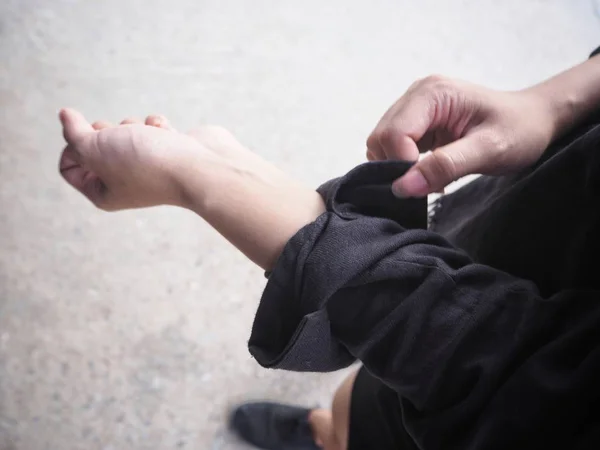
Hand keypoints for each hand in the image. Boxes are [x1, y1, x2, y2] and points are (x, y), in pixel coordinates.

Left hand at [58, 109, 207, 209]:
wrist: (200, 167)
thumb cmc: (147, 163)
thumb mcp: (95, 148)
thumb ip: (74, 133)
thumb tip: (65, 116)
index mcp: (104, 193)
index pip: (69, 167)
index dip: (70, 147)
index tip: (84, 138)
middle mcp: (125, 183)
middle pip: (97, 147)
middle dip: (103, 132)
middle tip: (115, 134)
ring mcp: (150, 167)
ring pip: (125, 133)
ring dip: (131, 125)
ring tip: (145, 133)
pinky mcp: (170, 151)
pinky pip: (152, 129)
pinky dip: (157, 126)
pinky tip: (167, 132)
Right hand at [366, 76, 555, 196]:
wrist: (533, 120)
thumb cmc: (519, 130)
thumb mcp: (490, 150)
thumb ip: (445, 166)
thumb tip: (403, 187)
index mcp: (433, 93)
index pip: (393, 133)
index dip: (401, 164)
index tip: (424, 186)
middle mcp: (417, 94)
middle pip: (381, 138)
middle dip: (397, 167)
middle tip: (429, 183)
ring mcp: (414, 106)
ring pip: (382, 144)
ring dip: (399, 167)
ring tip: (433, 176)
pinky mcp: (416, 121)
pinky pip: (393, 147)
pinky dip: (404, 165)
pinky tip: (430, 170)